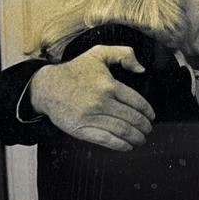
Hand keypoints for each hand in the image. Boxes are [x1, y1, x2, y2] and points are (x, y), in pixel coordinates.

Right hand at [30, 46, 154, 151]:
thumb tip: (141, 69)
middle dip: (144, 126)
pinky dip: (121, 145)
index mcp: (108, 84)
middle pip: (131, 118)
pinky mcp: (81, 129)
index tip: (151, 117)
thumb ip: (123, 54)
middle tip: (148, 129)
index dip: (147, 111)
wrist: (47, 87)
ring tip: (141, 139)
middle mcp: (101, 101)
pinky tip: (127, 146)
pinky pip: (106, 140)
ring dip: (136, 137)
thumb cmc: (75, 70)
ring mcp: (91, 117)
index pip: (136, 101)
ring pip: (122, 130)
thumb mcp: (99, 53)